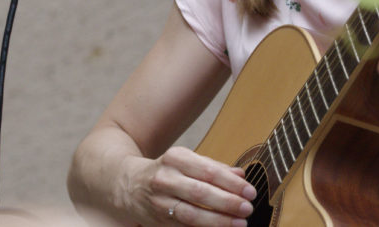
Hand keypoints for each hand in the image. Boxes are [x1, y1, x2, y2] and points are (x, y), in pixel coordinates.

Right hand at [122, 146, 255, 225]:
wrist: (129, 185)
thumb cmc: (166, 171)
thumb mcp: (187, 160)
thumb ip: (214, 167)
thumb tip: (240, 174)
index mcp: (176, 158)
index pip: (208, 171)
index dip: (231, 183)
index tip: (249, 191)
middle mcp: (165, 179)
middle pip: (200, 193)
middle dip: (227, 202)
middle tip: (247, 208)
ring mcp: (159, 202)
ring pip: (191, 214)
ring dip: (218, 220)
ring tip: (239, 222)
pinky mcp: (158, 221)